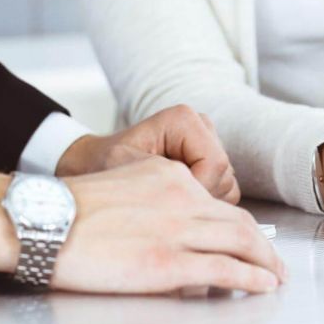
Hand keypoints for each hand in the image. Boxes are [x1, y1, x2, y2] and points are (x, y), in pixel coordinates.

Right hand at [0, 159, 285, 294]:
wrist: (39, 221)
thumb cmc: (69, 210)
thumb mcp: (125, 184)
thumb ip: (157, 197)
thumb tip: (177, 222)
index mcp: (170, 176)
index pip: (218, 203)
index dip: (240, 225)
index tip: (250, 241)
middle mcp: (182, 198)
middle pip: (239, 222)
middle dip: (264, 245)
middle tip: (275, 263)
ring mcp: (177, 230)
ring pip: (240, 242)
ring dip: (266, 262)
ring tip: (276, 277)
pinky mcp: (168, 262)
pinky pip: (224, 269)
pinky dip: (251, 278)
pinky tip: (264, 286)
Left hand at [56, 105, 239, 203]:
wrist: (95, 165)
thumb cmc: (104, 165)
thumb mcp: (123, 167)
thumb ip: (160, 178)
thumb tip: (192, 201)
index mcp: (184, 120)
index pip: (215, 164)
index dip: (197, 190)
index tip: (166, 202)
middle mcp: (203, 127)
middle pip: (225, 176)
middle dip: (198, 199)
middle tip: (162, 203)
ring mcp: (210, 145)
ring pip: (228, 187)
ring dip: (201, 203)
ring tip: (165, 200)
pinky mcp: (212, 163)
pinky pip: (225, 193)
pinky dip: (203, 204)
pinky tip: (175, 200)